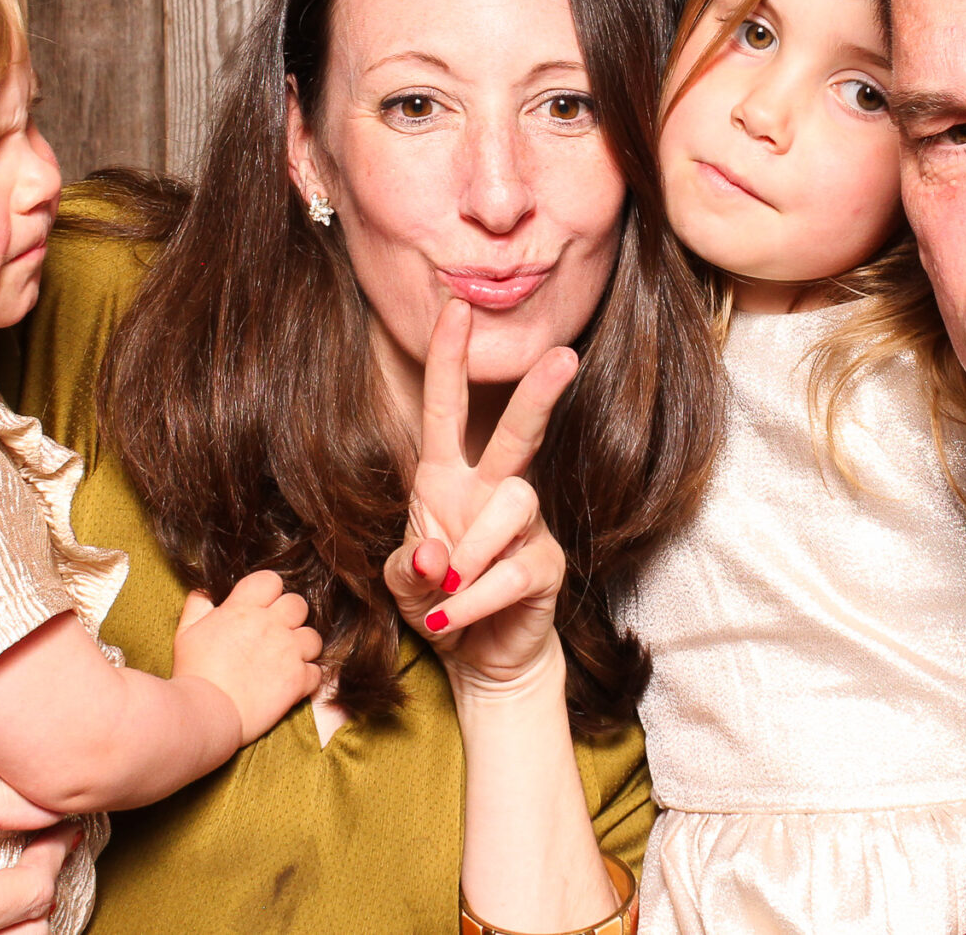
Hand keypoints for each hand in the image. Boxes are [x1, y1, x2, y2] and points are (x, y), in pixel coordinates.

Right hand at [172, 569, 325, 744]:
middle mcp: (271, 625)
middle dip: (289, 617)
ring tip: (286, 660)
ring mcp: (287, 651)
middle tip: (275, 635)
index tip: (261, 607)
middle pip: (298, 604)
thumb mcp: (186, 633)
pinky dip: (306, 678)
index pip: (271, 580)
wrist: (205, 712)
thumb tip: (205, 593)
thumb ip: (198, 606)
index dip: (268, 591)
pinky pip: (316, 672)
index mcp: (244, 609)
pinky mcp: (297, 680)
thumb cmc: (194, 673)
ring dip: (302, 647)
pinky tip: (290, 684)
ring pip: (313, 637)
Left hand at [382, 300, 579, 694]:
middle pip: (516, 433)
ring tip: (445, 591)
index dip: (449, 358)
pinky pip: (511, 571)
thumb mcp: (402, 584)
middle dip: (536, 395)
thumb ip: (407, 567)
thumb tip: (435, 555)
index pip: (446, 408)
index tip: (456, 307)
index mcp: (445, 478)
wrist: (478, 660)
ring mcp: (523, 528)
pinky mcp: (544, 567)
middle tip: (563, 357)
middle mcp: (487, 492)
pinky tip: (451, 621)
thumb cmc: (438, 603)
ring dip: (470, 551)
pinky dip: (473, 601)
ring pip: (514, 504)